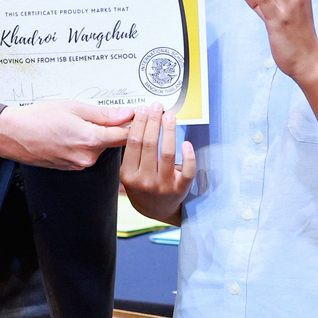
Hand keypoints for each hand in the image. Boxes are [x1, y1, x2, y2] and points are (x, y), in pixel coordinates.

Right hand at [0, 99, 134, 169]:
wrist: (13, 135)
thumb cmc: (38, 119)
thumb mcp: (74, 107)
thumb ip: (104, 114)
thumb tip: (125, 114)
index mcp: (91, 140)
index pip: (126, 135)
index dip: (135, 124)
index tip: (141, 116)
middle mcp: (87, 157)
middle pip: (112, 141)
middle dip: (109, 127)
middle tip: (95, 113)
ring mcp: (79, 164)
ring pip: (98, 147)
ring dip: (94, 135)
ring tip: (74, 122)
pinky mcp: (71, 167)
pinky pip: (85, 153)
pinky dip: (83, 143)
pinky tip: (68, 133)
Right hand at [119, 106, 192, 223]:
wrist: (156, 210)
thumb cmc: (142, 187)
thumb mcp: (129, 173)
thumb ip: (132, 153)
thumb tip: (139, 122)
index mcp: (129, 175)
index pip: (134, 143)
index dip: (140, 123)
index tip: (143, 109)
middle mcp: (145, 180)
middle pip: (150, 144)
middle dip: (154, 121)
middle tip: (157, 107)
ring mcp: (163, 185)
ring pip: (168, 153)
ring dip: (169, 131)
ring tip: (169, 116)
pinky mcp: (180, 189)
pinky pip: (187, 170)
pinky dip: (188, 155)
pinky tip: (186, 143)